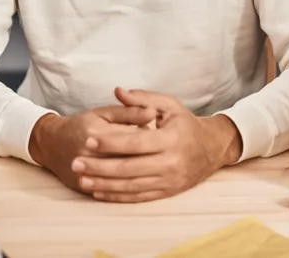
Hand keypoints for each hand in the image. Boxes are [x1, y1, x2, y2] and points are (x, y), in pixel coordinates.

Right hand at [28, 104, 156, 192]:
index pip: (130, 138)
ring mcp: (85, 173)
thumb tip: (153, 113)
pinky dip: (125, 191)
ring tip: (151, 168)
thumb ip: (129, 112)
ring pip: (119, 179)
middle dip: (146, 158)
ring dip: (138, 176)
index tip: (160, 135)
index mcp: (95, 131)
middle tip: (159, 154)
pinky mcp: (84, 187)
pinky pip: (109, 192)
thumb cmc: (83, 125)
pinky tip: (138, 185)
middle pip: (126, 160)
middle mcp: (88, 153)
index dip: (148, 138)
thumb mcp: (104, 112)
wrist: (52, 144)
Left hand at [72, 88, 243, 202]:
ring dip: (104, 184)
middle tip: (76, 162)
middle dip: (100, 166)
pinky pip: (138, 197)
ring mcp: (169, 181)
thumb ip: (142, 98)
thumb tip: (118, 91)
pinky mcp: (166, 192)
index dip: (110, 143)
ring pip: (131, 186)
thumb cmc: (186, 124)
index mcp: (171, 139)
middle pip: (129, 168)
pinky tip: (99, 191)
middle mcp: (170, 163)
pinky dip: (117, 196)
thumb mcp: (169, 105)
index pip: (135, 143)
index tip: (88, 140)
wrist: (212, 149)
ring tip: (82, 178)